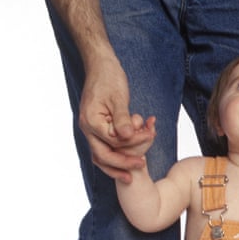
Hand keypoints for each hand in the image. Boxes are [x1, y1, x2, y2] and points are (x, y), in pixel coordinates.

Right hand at [78, 56, 150, 182]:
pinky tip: (130, 157)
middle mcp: (88, 129)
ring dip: (117, 165)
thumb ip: (122, 119)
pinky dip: (117, 153)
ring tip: (133, 174)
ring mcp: (92, 130)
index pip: (112, 142)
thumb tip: (127, 137)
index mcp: (91, 122)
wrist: (101, 66)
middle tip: (142, 166)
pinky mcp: (98, 129)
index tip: (150, 137)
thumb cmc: (109, 78)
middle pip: (102, 156)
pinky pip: (105, 147)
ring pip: (101, 156)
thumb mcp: (118, 98)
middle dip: (122, 164)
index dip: (132, 144)